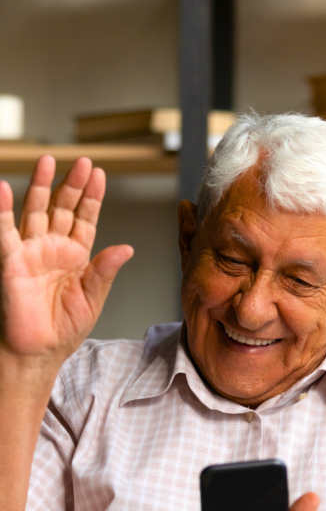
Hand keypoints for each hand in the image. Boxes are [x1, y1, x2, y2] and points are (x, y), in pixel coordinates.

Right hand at [0, 156, 132, 363]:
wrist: (40, 350)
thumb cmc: (66, 326)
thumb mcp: (93, 296)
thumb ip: (105, 270)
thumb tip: (127, 248)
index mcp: (77, 255)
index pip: (85, 218)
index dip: (92, 196)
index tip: (99, 174)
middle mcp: (53, 248)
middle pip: (62, 207)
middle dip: (72, 184)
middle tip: (83, 161)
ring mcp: (31, 251)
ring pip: (35, 211)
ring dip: (40, 185)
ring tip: (47, 161)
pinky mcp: (10, 261)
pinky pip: (4, 232)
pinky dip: (2, 210)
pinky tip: (3, 189)